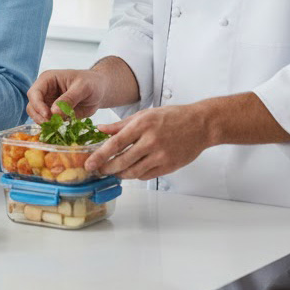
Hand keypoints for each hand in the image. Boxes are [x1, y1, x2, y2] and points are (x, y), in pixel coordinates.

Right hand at [26, 68, 107, 122]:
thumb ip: (69, 99)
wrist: (100, 91)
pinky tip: (61, 129)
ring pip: (37, 115)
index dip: (38, 105)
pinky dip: (52, 127)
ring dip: (45, 123)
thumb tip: (54, 113)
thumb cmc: (92, 83)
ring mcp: (48, 103)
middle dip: (39, 116)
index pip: (34, 93)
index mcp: (48, 80)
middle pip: (32, 105)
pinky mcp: (54, 114)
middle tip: (51, 125)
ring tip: (58, 127)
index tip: (48, 115)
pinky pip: (48, 122)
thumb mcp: (83, 88)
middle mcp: (45, 91)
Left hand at [85, 104, 211, 179]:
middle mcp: (151, 141)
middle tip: (98, 170)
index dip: (100, 156)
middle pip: (122, 161)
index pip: (115, 144)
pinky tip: (131, 170)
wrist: (201, 125)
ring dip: (120, 174)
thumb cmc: (172, 117)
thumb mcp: (144, 114)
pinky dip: (135, 175)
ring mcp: (161, 156)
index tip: (89, 163)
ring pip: (133, 172)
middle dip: (107, 169)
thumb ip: (121, 125)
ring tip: (113, 171)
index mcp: (142, 125)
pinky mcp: (169, 166)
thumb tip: (100, 130)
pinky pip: (146, 175)